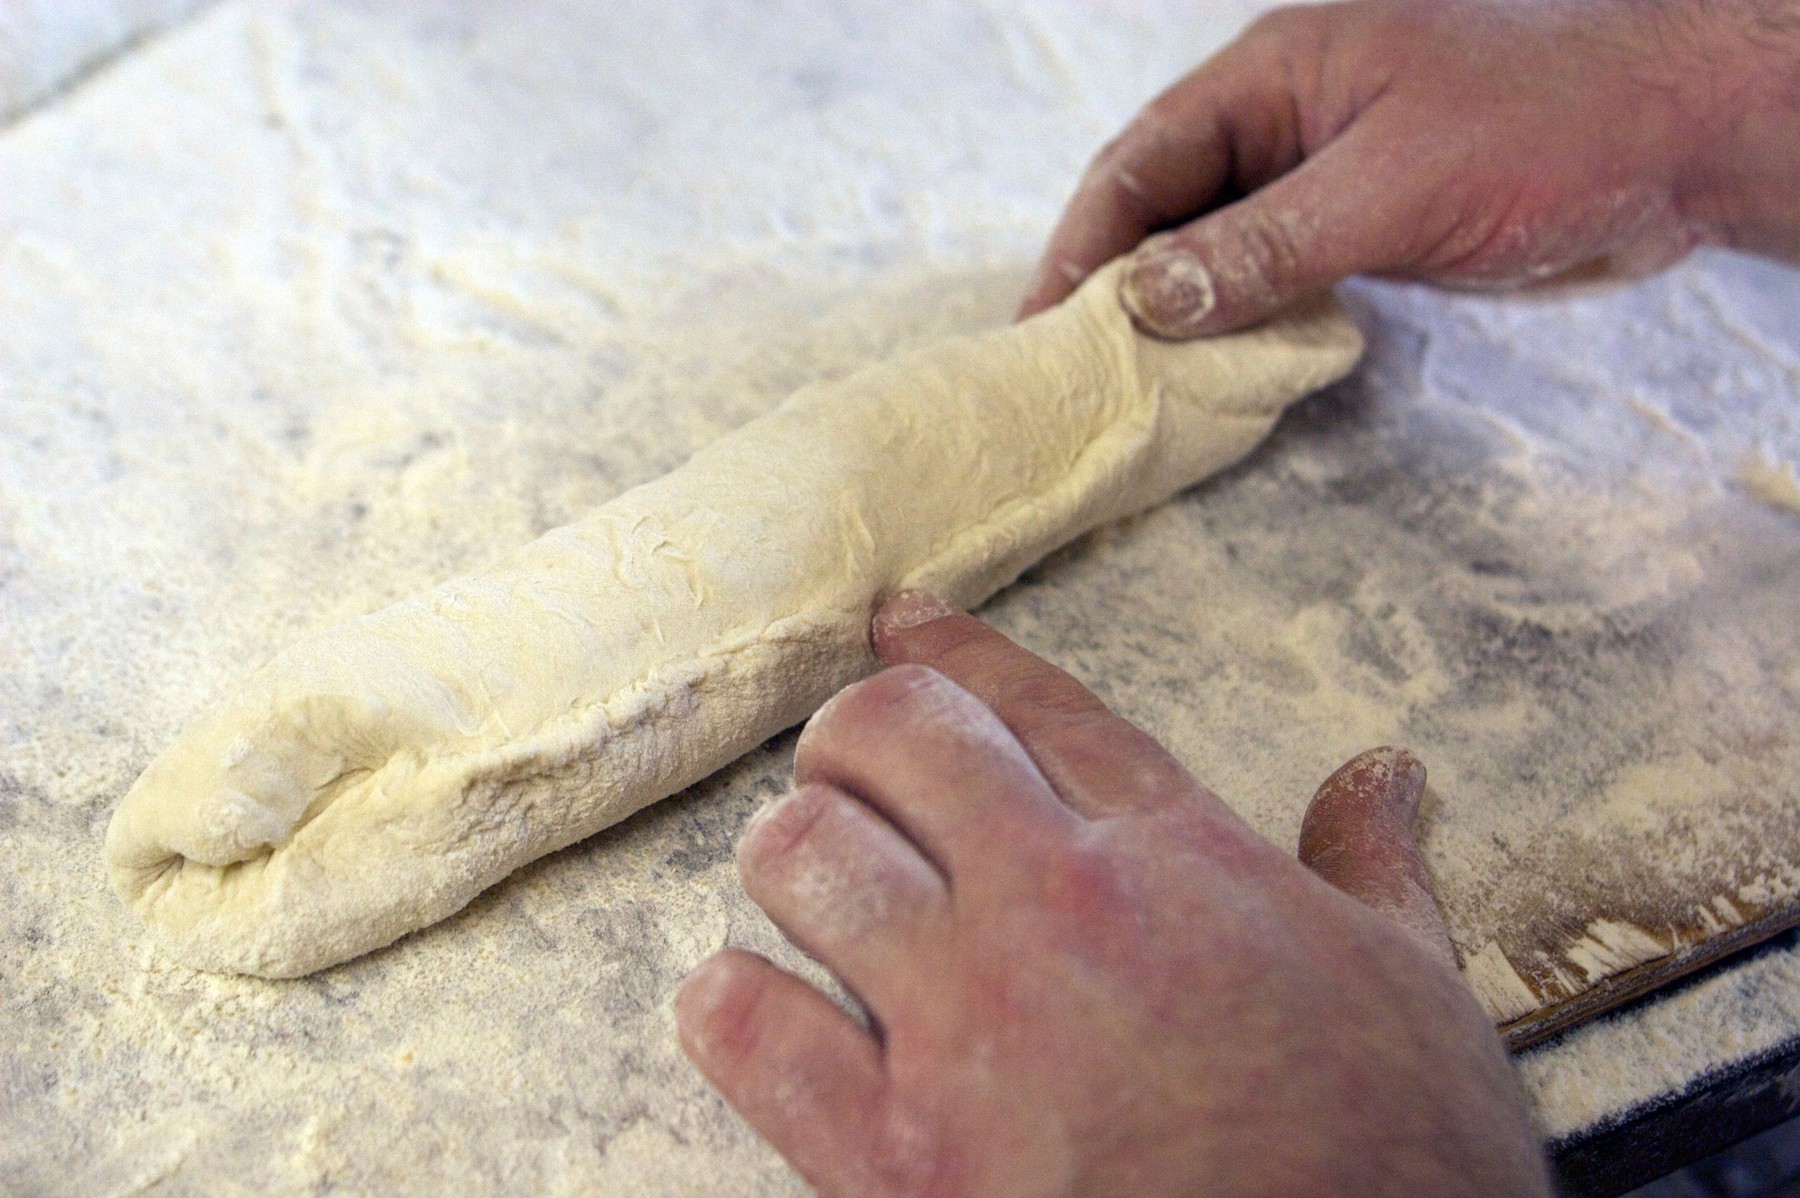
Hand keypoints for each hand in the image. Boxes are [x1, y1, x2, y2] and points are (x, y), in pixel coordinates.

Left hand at [676, 592, 1548, 1196]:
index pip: (1037, 704)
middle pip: (896, 738)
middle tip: (857, 778)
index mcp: (1179, 856)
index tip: (896, 620)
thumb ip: (1373, 868)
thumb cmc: (1396, 1161)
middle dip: (858, 739)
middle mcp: (1059, 908)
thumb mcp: (1415, 992)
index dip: (950, 647)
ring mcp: (969, 1027)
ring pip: (806, 856)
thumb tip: (1382, 776)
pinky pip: (751, 1032)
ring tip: (815, 884)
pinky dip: (731, 1003)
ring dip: (797, 855)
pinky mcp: (897, 1158)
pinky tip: (751, 1003)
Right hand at [1020, 0, 1799, 337]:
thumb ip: (1266, 244)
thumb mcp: (1392, 186)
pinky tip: (1216, 371)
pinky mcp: (1366, 225)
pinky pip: (1276, 273)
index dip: (1086, 244)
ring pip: (1218, 246)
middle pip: (1166, 204)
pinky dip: (1241, 320)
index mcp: (1275, 77)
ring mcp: (1325, 173)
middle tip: (1069, 372)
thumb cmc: (1546, 129)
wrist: (1680, 140)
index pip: (1144, 160)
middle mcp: (1286, 120)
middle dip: (1116, 283)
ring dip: (1176, 312)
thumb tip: (1148, 299)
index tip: (1044, 326)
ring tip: (1127, 387)